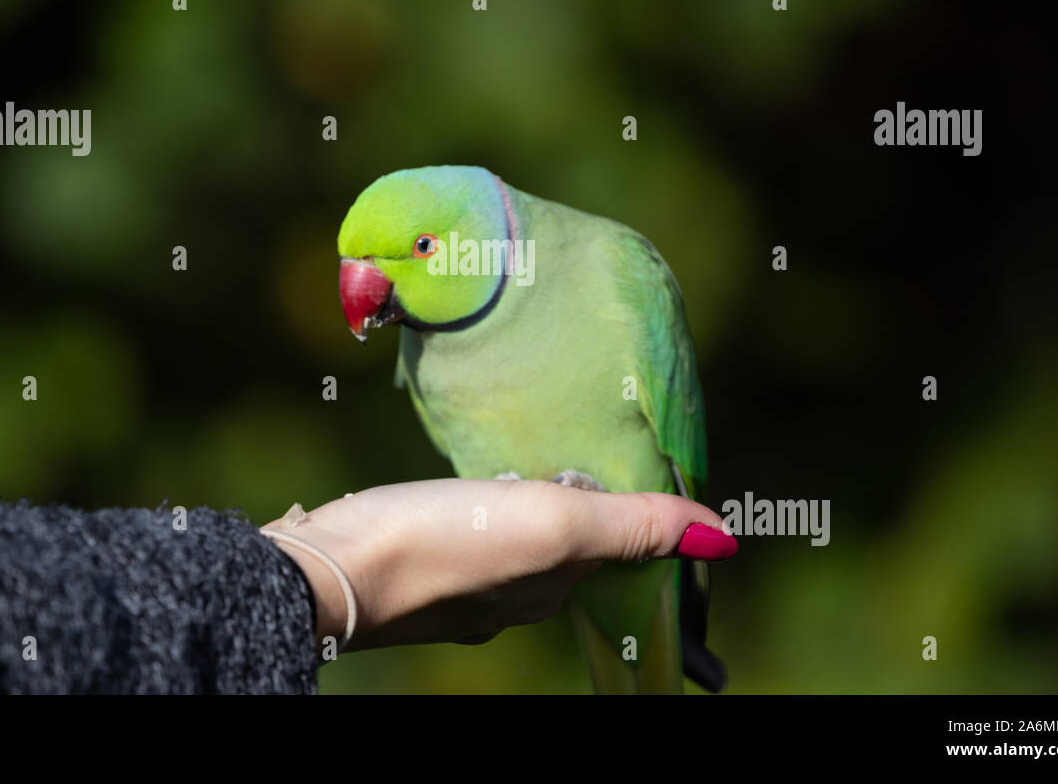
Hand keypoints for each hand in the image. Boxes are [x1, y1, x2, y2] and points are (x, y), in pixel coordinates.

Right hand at [261, 477, 734, 651]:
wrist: (331, 570)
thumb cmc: (447, 544)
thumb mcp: (554, 526)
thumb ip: (634, 527)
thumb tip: (725, 538)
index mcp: (550, 588)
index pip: (611, 553)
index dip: (627, 517)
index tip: (626, 477)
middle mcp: (509, 597)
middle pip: (563, 548)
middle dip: (577, 509)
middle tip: (578, 461)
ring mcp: (456, 585)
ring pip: (512, 540)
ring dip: (525, 507)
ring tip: (522, 466)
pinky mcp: (410, 561)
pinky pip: (464, 533)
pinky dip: (475, 508)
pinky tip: (461, 487)